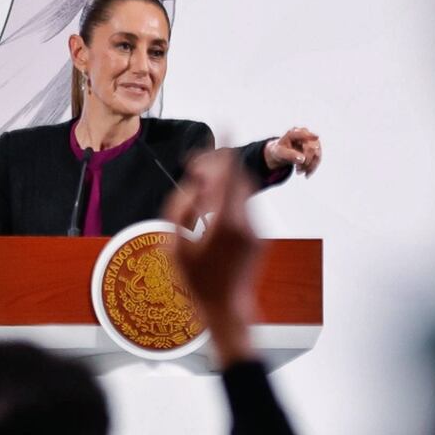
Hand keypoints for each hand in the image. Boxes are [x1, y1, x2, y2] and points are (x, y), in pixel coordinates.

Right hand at [164, 150, 260, 365]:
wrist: (227, 310)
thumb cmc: (196, 282)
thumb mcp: (175, 247)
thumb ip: (181, 210)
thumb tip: (194, 186)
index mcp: (225, 222)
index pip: (229, 175)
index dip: (225, 149)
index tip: (226, 123)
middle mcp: (246, 223)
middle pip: (235, 181)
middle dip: (216, 169)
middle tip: (194, 168)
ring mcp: (256, 231)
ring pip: (240, 195)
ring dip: (220, 188)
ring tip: (198, 197)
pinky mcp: (259, 238)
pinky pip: (243, 210)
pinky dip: (228, 203)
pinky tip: (211, 217)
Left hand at [264, 127, 320, 176]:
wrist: (282, 153)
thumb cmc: (279, 151)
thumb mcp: (280, 153)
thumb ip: (289, 155)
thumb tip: (302, 159)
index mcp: (293, 132)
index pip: (302, 134)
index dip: (310, 135)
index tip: (316, 137)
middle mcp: (304, 133)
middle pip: (311, 148)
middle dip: (306, 162)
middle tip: (297, 171)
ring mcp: (311, 140)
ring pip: (317, 154)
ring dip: (309, 166)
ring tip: (299, 172)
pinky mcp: (316, 148)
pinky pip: (318, 159)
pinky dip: (312, 168)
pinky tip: (306, 175)